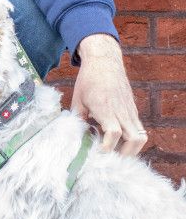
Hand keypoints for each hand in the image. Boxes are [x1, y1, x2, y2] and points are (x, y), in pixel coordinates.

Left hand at [71, 34, 146, 155]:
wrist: (104, 60)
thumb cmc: (88, 79)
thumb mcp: (78, 98)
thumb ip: (79, 118)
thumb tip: (78, 135)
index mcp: (105, 108)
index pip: (113, 133)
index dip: (108, 147)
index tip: (99, 152)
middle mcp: (121, 111)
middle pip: (134, 140)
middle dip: (125, 154)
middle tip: (112, 157)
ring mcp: (130, 110)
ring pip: (141, 135)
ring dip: (133, 148)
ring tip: (119, 151)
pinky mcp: (133, 108)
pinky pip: (139, 127)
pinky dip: (133, 137)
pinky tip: (120, 139)